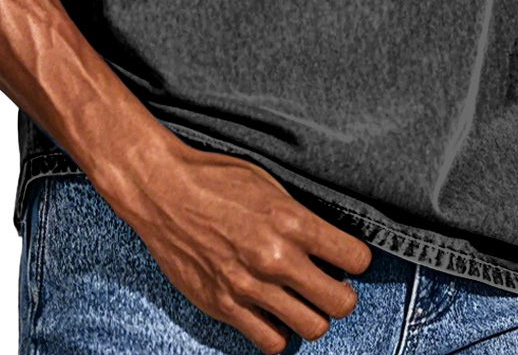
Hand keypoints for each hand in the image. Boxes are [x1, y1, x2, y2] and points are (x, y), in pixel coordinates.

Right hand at [95, 135, 372, 353]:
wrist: (162, 190)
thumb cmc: (215, 178)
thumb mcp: (268, 183)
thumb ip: (299, 217)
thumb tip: (328, 244)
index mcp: (290, 220)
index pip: (355, 258)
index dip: (355, 259)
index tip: (347, 258)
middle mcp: (274, 257)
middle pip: (340, 303)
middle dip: (342, 294)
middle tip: (329, 283)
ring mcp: (249, 286)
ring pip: (311, 328)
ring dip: (312, 315)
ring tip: (301, 299)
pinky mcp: (224, 306)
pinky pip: (270, 341)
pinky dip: (278, 331)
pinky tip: (272, 311)